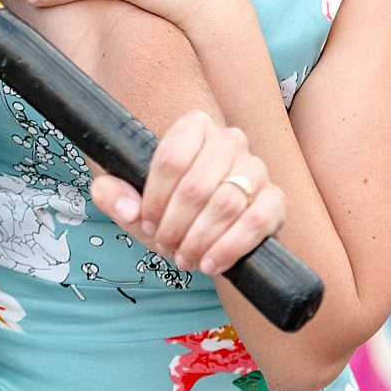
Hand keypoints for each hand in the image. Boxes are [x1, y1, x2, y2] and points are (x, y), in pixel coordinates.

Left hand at [90, 110, 284, 276]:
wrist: (208, 225)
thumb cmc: (168, 206)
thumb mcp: (135, 199)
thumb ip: (115, 193)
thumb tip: (118, 201)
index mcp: (195, 127)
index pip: (172, 158)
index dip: (154, 198)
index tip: (144, 221)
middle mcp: (231, 139)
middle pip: (196, 185)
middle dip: (175, 225)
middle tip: (164, 245)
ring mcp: (257, 169)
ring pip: (226, 204)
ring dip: (199, 239)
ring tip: (184, 257)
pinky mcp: (276, 200)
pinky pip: (257, 221)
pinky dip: (230, 247)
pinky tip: (211, 263)